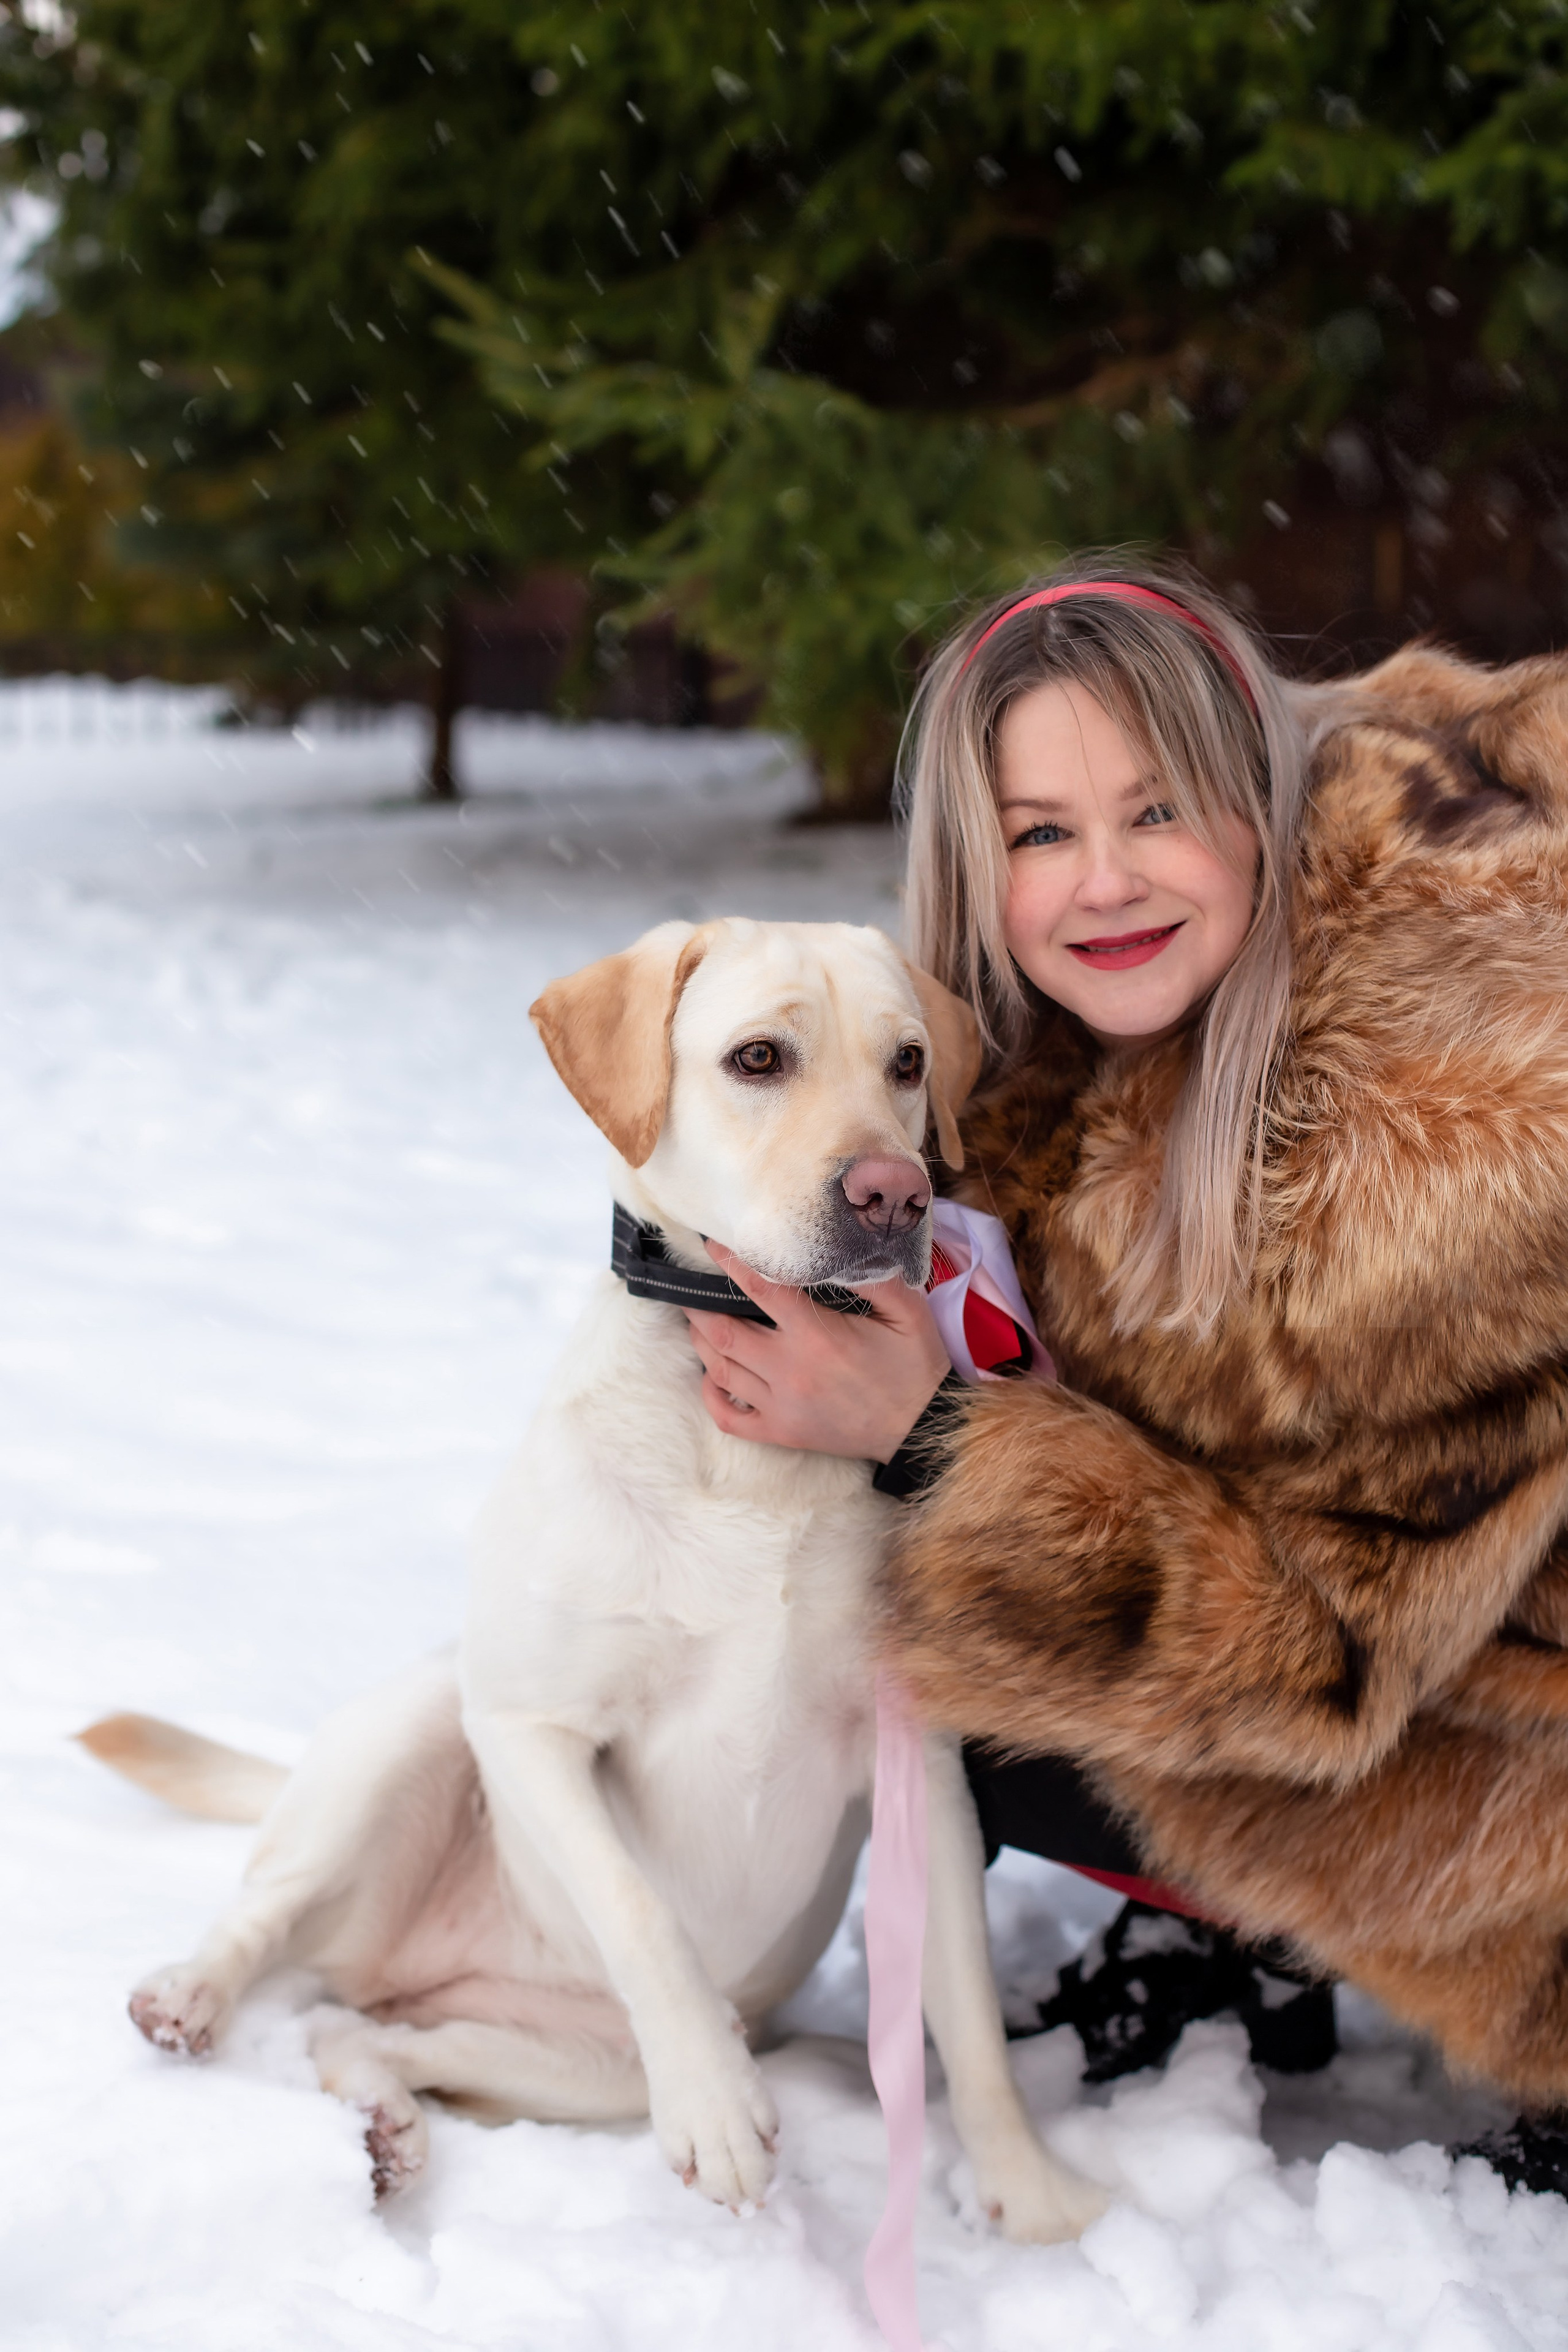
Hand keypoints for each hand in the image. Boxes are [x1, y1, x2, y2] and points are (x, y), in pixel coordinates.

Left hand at [685, 1244, 951, 1458]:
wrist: (921, 1427)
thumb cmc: (914, 1366)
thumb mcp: (907, 1312)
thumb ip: (877, 1276)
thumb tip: (846, 1246)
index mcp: (817, 1336)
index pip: (760, 1289)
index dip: (731, 1263)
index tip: (713, 1245)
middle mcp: (790, 1370)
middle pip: (724, 1332)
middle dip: (700, 1306)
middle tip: (690, 1287)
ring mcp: (781, 1405)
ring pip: (720, 1370)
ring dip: (702, 1343)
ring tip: (696, 1320)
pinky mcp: (781, 1432)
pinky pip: (729, 1416)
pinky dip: (710, 1394)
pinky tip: (711, 1374)